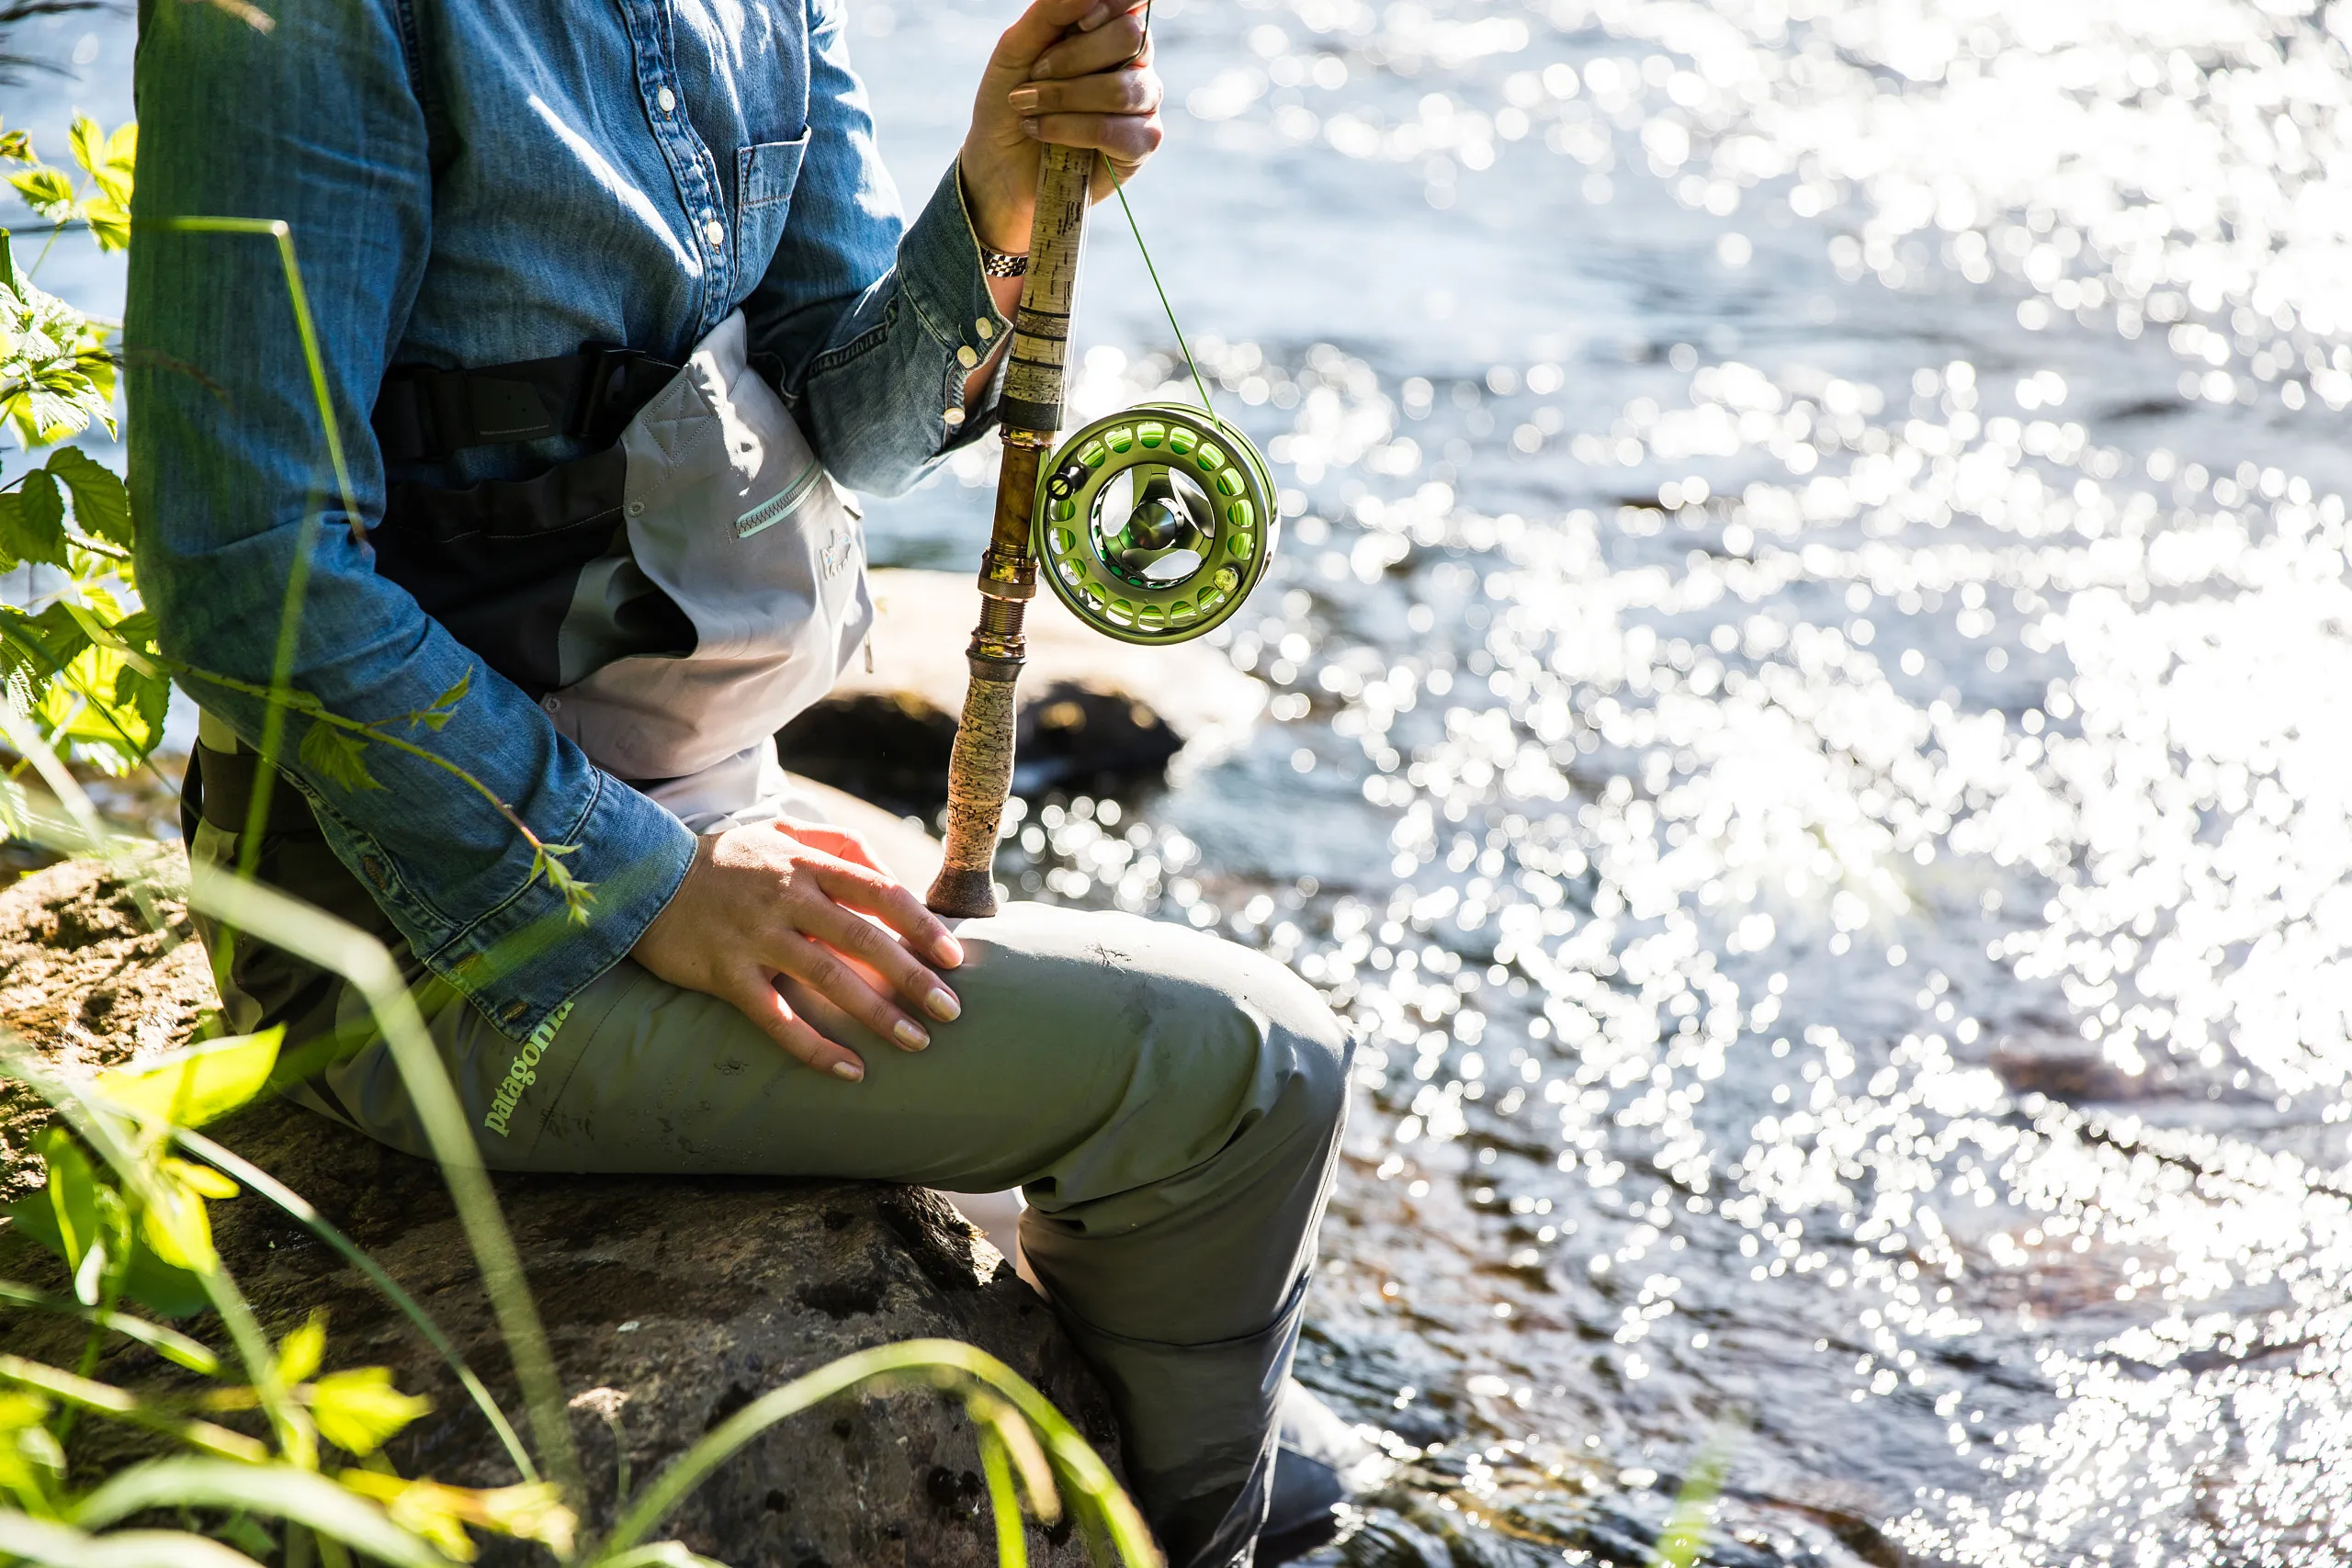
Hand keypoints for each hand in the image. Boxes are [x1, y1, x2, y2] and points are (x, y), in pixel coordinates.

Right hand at [630, 821, 965, 1081]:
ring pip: (827, 979)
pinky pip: (777, 1017)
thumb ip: (840, 846)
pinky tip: (849, 1070)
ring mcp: (755, 936)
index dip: (920, 924)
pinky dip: (814, 1047)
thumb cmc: (729, 860)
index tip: (955, 955)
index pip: (878, 891)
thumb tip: (894, 873)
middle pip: (862, 938)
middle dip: (912, 977)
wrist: (644, 875)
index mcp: (806, 863)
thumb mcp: (784, 833)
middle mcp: (786, 897)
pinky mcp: (726, 973)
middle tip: (951, 1010)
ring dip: (876, 1013)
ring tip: (916, 1041)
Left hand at [958, 0, 1163, 255]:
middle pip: (1129, 37)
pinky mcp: (1142, 143)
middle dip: (1071, 58)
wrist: (998, 164)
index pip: (1130, 1)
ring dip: (1064, 97)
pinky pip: (1115, 130)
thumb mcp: (1016, 48)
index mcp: (1109, 27)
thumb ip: (1050, 12)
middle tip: (1036, 75)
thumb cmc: (1009, 101)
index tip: (1075, 23)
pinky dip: (1070, 130)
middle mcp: (1135, 59)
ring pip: (1121, 88)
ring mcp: (1143, 101)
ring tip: (1029, 107)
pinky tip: (1043, 133)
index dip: (1108, 4)